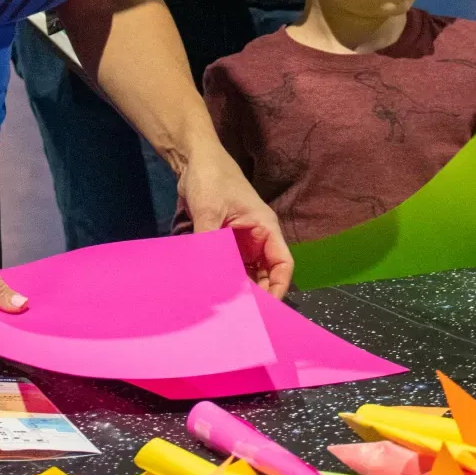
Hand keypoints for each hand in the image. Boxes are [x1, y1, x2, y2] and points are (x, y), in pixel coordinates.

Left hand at [176, 144, 293, 299]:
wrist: (192, 158)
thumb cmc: (210, 178)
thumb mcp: (209, 212)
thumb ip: (209, 246)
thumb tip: (206, 280)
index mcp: (265, 228)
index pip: (283, 264)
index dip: (278, 288)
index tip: (265, 310)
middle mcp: (257, 238)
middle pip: (265, 274)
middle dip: (256, 295)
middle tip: (241, 316)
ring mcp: (241, 241)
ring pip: (247, 273)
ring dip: (239, 289)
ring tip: (227, 310)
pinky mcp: (224, 241)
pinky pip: (229, 266)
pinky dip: (224, 279)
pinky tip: (214, 293)